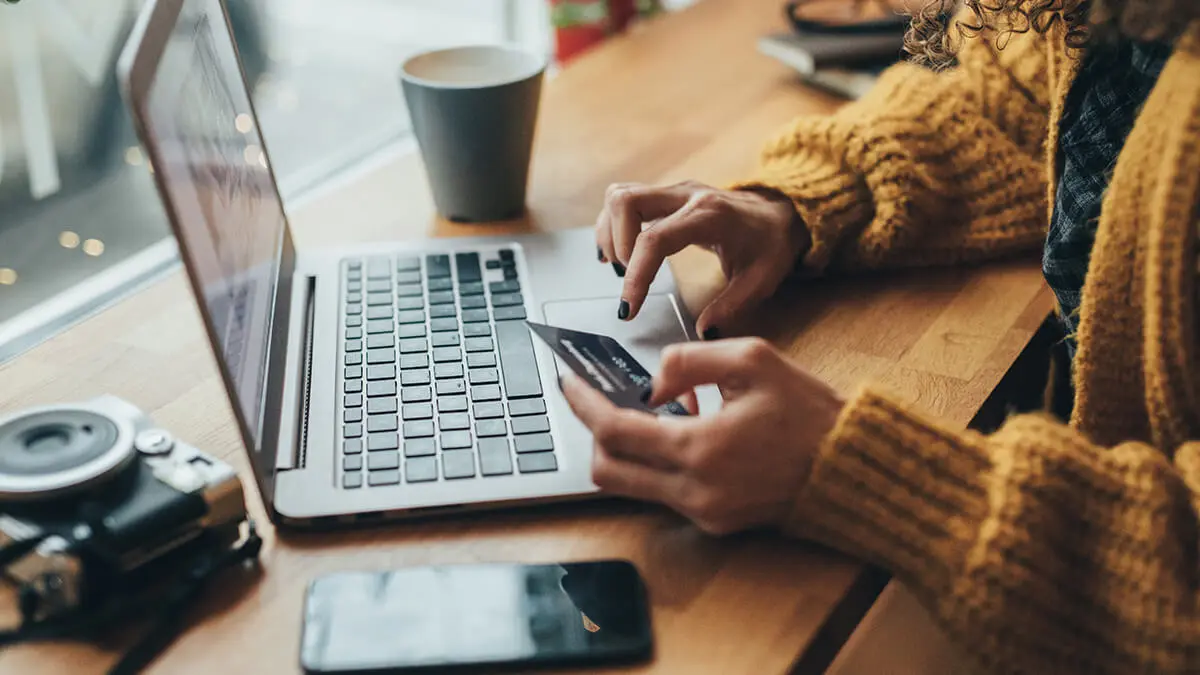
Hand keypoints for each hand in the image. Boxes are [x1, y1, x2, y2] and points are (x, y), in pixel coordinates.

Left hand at [560, 338, 844, 534]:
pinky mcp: (715, 522)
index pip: (614, 431)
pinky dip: (658, 462)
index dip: (583, 404)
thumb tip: (651, 383)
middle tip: (599, 400)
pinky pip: (663, 493)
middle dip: (594, 433)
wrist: (851, 468)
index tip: (568, 382)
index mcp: (700, 449)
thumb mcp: (752, 360)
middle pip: (608, 470)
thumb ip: (689, 360)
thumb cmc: (808, 412)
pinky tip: (682, 433)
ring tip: (651, 412)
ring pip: (631, 485)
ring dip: (627, 448)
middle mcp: (694, 490)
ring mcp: (703, 513)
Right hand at [594, 181, 806, 337]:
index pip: (655, 239)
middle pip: (626, 201)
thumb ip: (732, 307)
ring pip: (620, 196)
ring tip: (622, 267)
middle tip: (626, 277)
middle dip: (616, 244)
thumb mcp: (761, 280)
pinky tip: (618, 253)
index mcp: (709, 216)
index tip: (629, 308)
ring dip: (610, 233)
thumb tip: (703, 331)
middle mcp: (686, 195)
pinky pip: (625, 199)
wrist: (781, 213)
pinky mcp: (666, 195)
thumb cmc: (771, 244)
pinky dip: (613, 225)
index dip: (636, 275)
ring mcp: (674, 191)